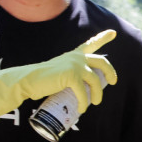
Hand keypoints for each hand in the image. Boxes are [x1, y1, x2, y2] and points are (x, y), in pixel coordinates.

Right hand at [0, 29, 117, 120]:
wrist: (28, 81)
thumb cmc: (43, 80)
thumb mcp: (60, 73)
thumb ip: (71, 75)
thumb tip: (81, 89)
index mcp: (73, 55)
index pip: (90, 44)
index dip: (103, 38)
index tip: (113, 32)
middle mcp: (76, 57)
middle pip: (102, 62)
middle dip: (110, 72)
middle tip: (113, 82)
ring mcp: (75, 65)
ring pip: (95, 80)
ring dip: (98, 94)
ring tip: (96, 102)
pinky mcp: (71, 75)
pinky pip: (84, 92)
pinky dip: (84, 102)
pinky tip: (82, 109)